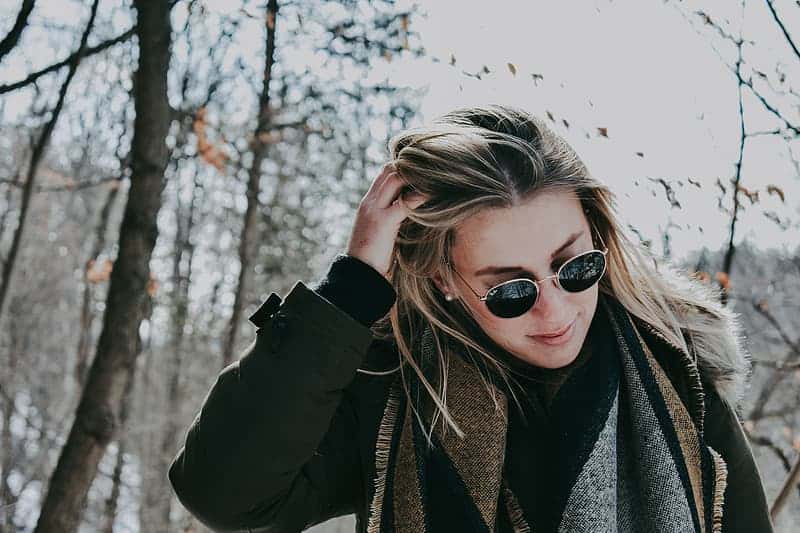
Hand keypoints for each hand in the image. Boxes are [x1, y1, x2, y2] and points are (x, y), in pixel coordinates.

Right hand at [346, 163, 427, 278]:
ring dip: (417, 176)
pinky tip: (435, 196)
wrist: (358, 274)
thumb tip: (408, 213)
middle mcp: (370, 202)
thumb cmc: (371, 258)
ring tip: (436, 178)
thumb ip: (390, 218)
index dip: (403, 168)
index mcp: (368, 203)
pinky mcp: (384, 222)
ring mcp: (375, 210)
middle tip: (433, 172)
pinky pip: (405, 202)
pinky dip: (421, 196)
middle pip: (390, 169)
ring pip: (396, 178)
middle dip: (411, 166)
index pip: (384, 173)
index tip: (422, 172)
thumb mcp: (379, 232)